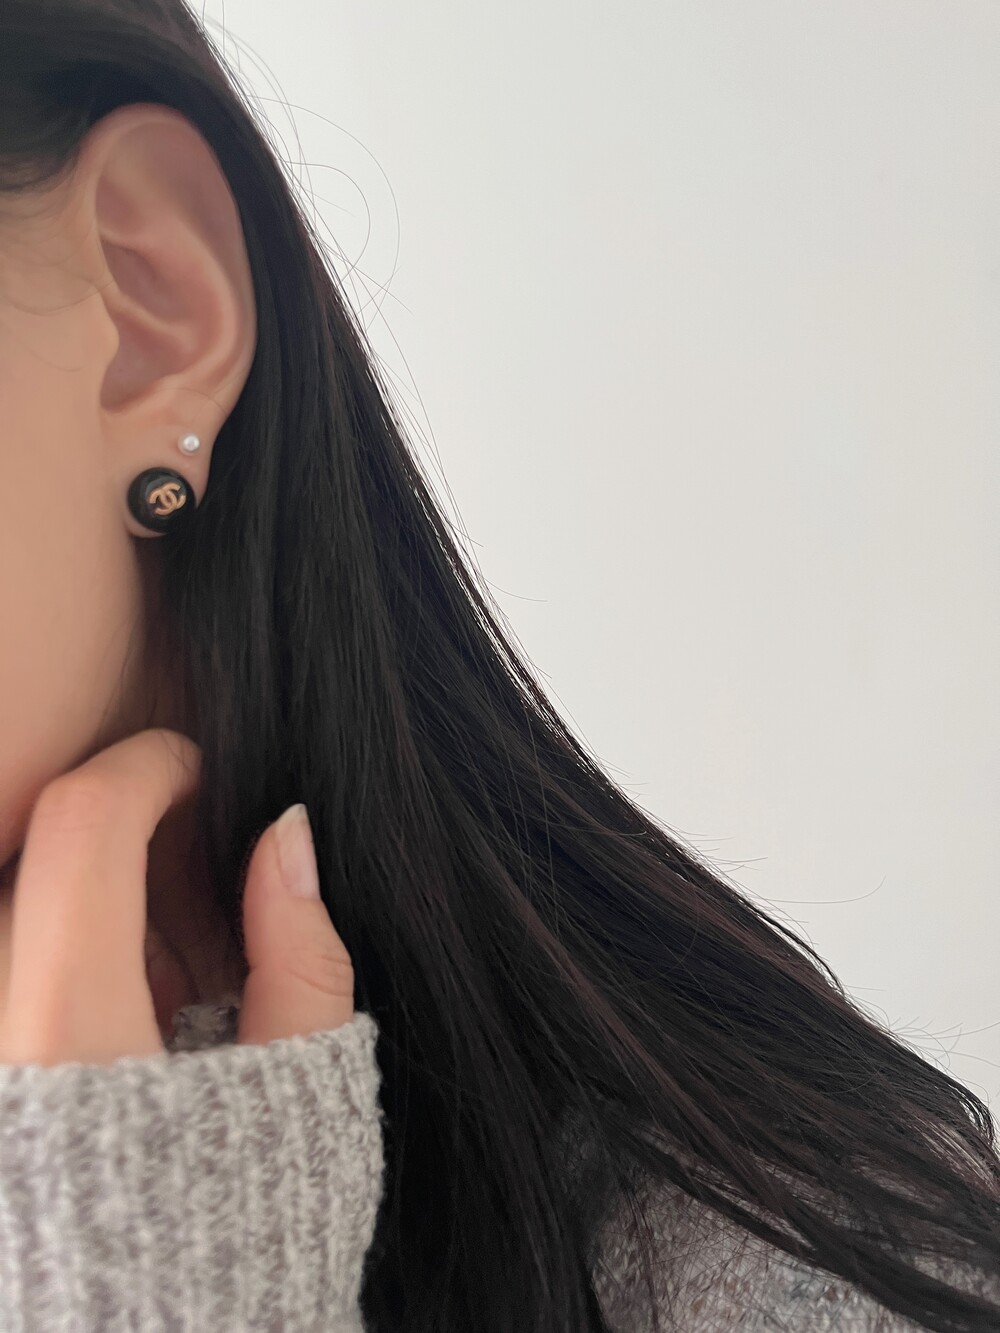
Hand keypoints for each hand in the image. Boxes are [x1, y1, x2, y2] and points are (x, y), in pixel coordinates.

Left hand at [0, 729, 354, 1066]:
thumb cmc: (236, 1242)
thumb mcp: (296, 1090)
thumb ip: (300, 961)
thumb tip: (285, 835)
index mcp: (73, 1034)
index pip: (83, 825)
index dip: (145, 766)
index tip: (191, 768)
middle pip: (30, 859)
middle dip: (109, 835)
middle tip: (182, 884)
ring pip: (8, 909)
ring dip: (78, 904)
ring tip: (155, 983)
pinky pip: (5, 970)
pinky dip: (53, 962)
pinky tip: (122, 1024)